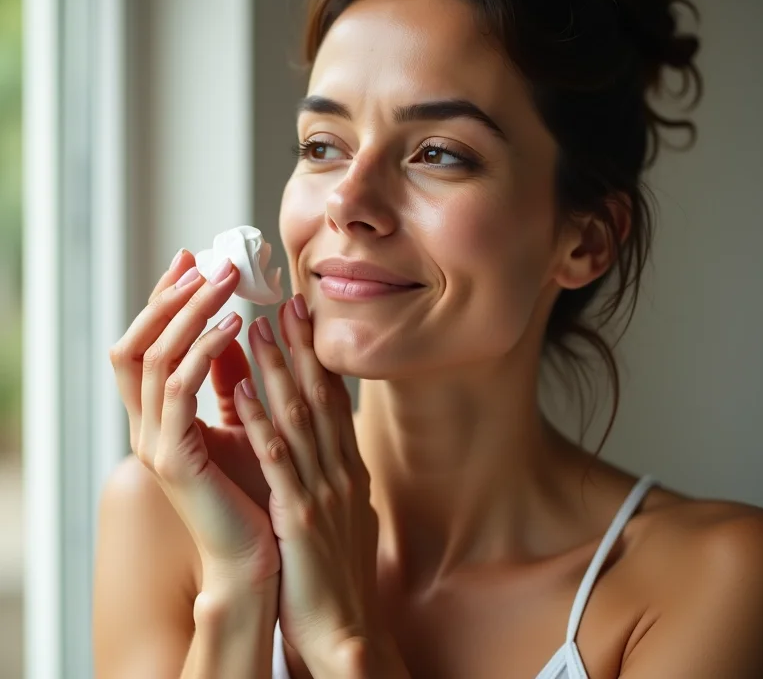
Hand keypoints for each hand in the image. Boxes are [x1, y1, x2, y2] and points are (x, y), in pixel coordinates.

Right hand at [109, 249, 278, 591]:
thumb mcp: (243, 422)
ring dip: (189, 314)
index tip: (193, 261)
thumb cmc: (255, 491)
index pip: (147, 344)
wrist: (260, 557)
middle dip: (171, 297)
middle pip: (138, 343)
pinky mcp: (174, 459)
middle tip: (205, 261)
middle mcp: (148, 426)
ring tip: (224, 281)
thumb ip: (231, 380)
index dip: (165, 300)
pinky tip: (235, 328)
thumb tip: (238, 330)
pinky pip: (178, 392)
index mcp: (161, 417)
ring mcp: (154, 443)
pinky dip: (203, 353)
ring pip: (155, 358)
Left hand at [232, 295, 396, 675]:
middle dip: (301, 347)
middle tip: (284, 302)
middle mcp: (340, 471)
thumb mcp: (338, 510)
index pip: (335, 402)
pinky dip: (258, 420)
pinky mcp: (299, 518)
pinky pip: (275, 460)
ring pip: (298, 417)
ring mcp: (322, 492)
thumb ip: (329, 468)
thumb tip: (319, 435)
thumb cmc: (335, 572)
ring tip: (258, 326)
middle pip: (320, 397)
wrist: (347, 632)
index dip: (318, 358)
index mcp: (348, 469)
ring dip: (277, 368)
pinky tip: (241, 389)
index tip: (303, 321)